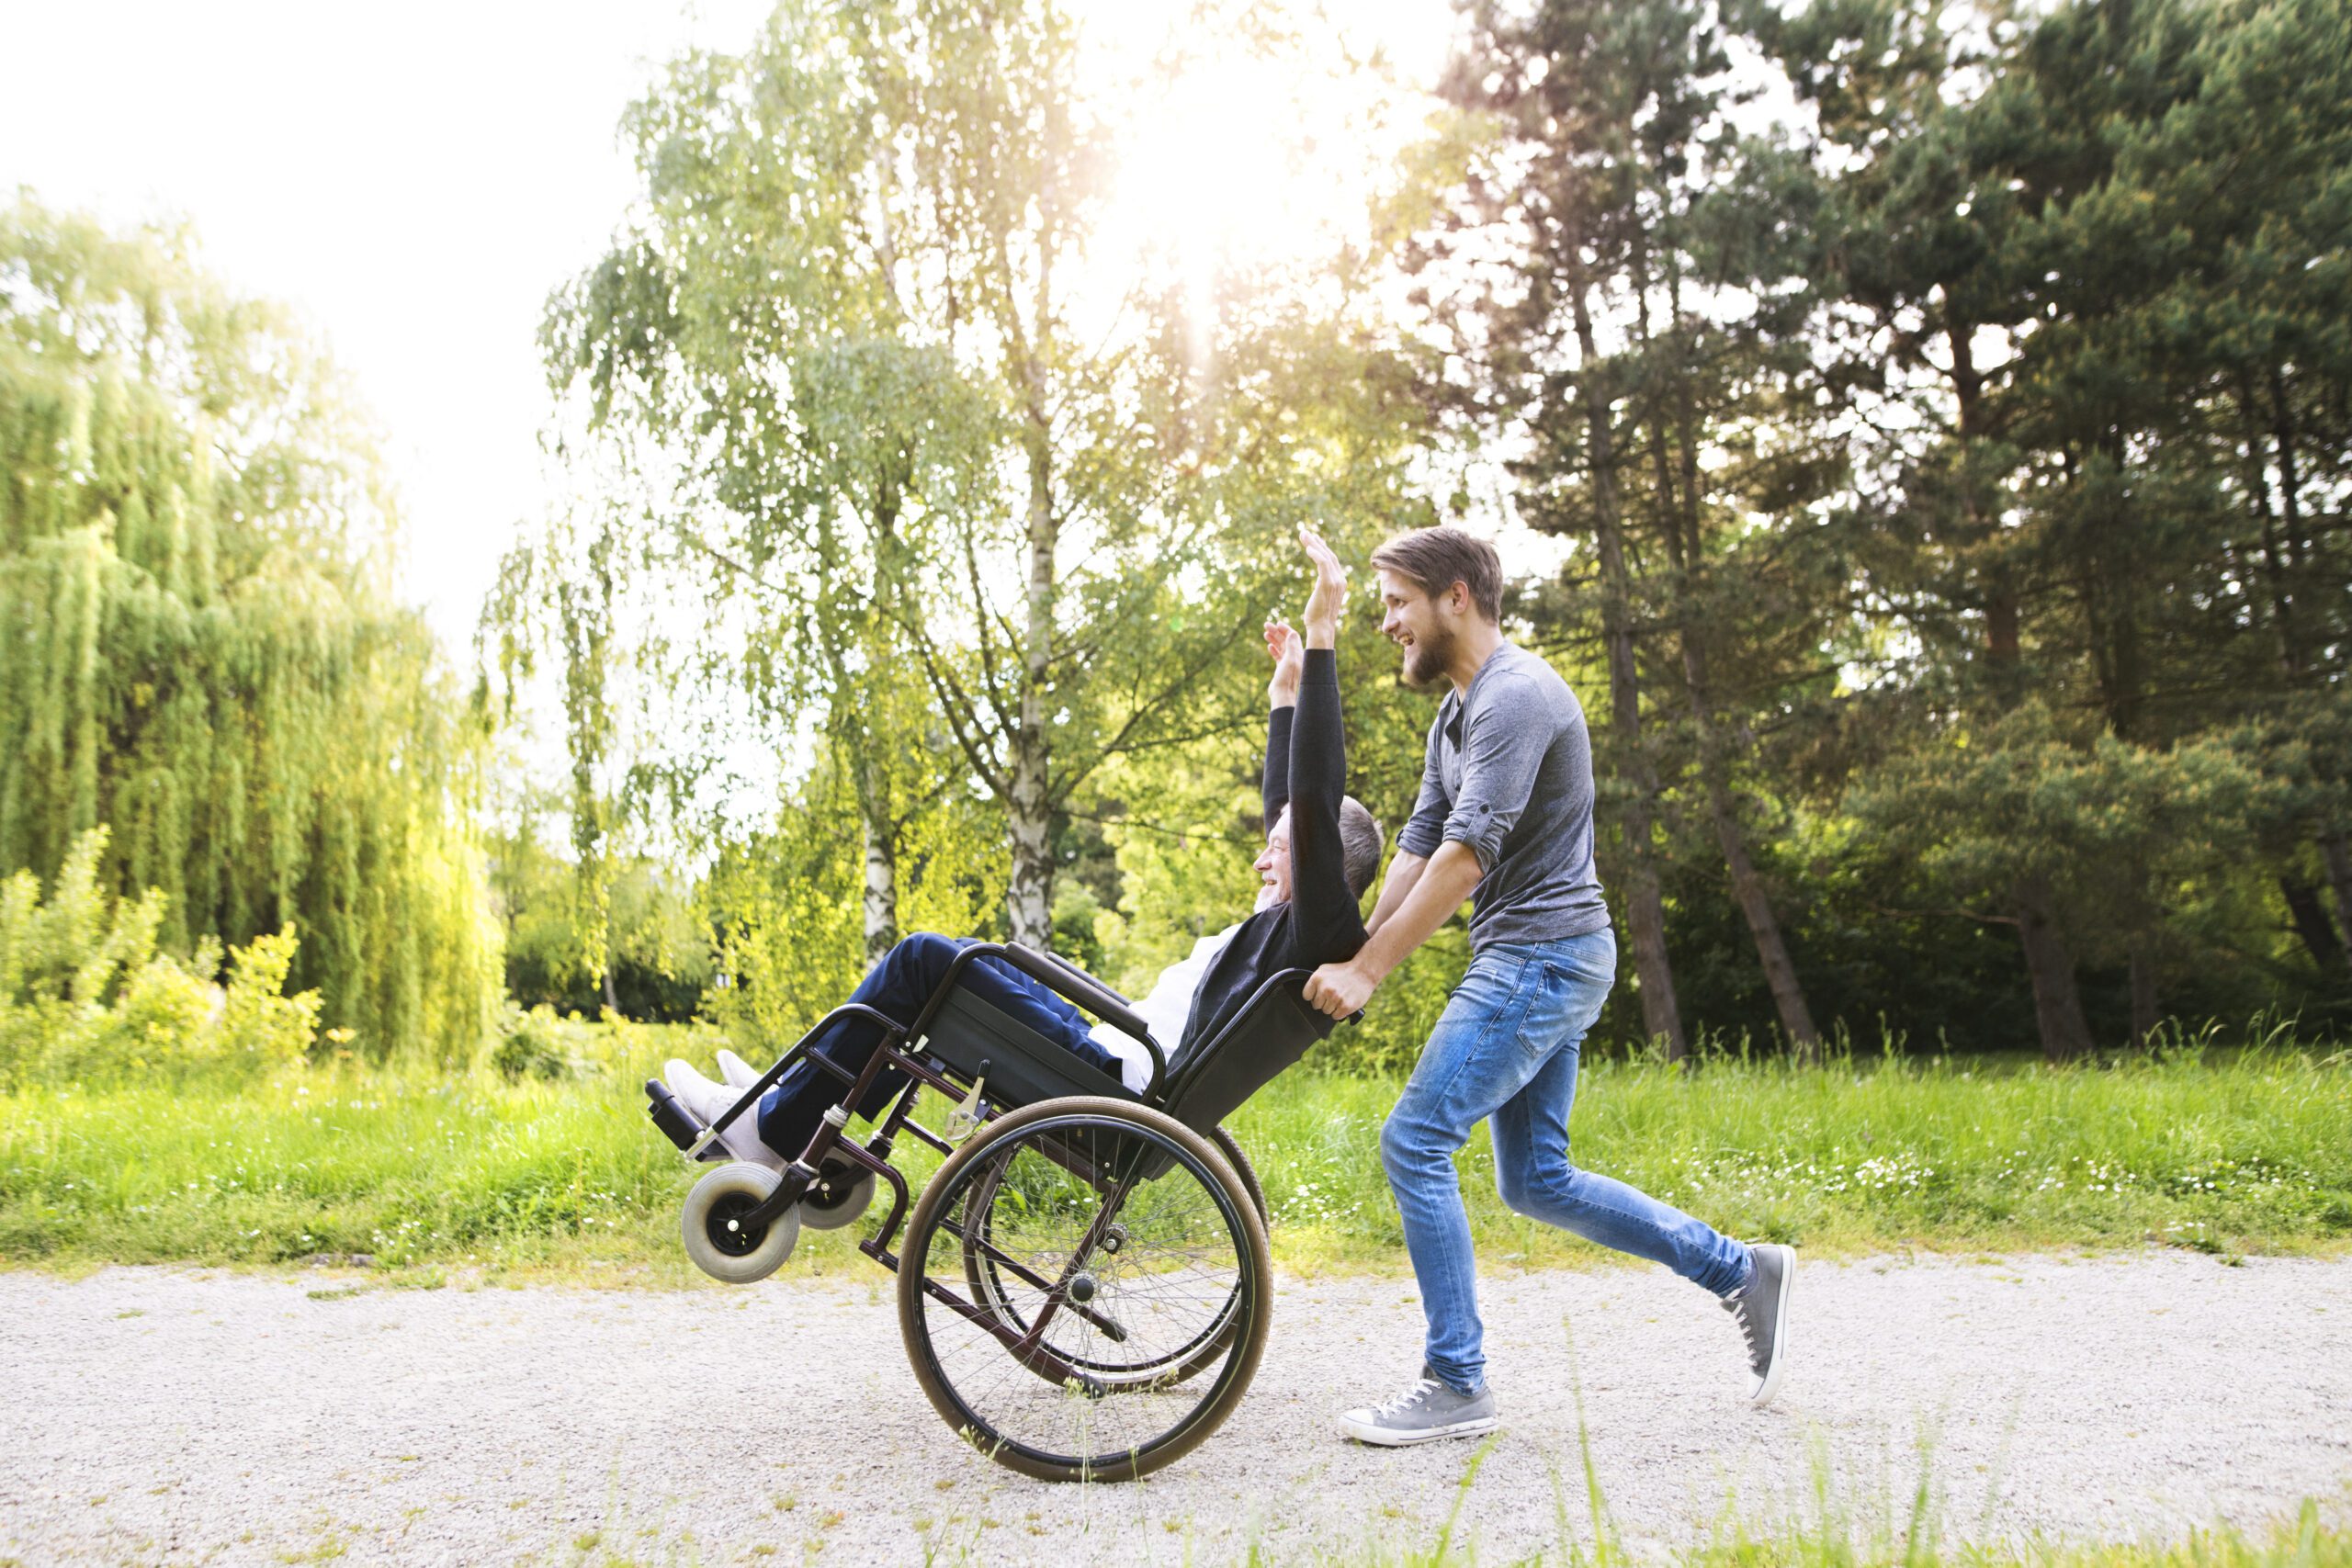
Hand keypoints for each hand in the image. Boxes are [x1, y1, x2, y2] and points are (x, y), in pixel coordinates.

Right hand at [1265, 619, 1302, 705]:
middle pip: (1286, 640)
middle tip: (1266, 625)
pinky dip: (1274, 650)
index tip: (1276, 623)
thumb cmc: (1287, 678)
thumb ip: (1292, 646)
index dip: (1285, 629)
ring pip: (1281, 647)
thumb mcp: (1290, 660)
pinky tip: (1269, 647)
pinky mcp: (1282, 669)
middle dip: (1276, 632)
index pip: (1293, 637)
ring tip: (1265, 633)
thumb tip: (1291, 632)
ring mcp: (1289, 663)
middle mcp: (1295, 657)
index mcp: (1299, 654)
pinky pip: (1279, 656)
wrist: (1282, 694)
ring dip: (1274, 639)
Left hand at [1298, 524, 1346, 647]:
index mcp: (1340, 582)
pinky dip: (1316, 554)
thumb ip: (1323, 587)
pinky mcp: (1327, 584)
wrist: (1320, 628)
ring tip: (1303, 534)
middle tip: (1304, 532)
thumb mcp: (1321, 597)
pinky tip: (1307, 547)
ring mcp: (1335, 581)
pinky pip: (1323, 564)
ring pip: (1325, 557)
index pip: (1331, 560)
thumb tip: (1319, 583)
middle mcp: (1340, 580)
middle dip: (1316, 542)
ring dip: (1313, 544)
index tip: (1312, 540)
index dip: (1321, 548)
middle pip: (1329, 555)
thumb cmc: (1317, 616)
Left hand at [1302, 958, 1378, 1017]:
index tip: (1319, 994)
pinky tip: (1344, 1002)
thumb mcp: (1325, 969)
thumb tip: (1308, 993)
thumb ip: (1315, 980)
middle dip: (1323, 1002)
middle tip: (1333, 995)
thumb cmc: (1343, 971)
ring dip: (1332, 1007)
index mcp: (1317, 978)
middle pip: (1316, 1005)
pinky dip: (1340, 1012)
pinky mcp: (1345, 1007)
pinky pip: (1336, 1016)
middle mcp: (1325, 989)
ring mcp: (1335, 998)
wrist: (1364, 972)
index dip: (1313, 996)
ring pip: (1326, 1011)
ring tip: (1340, 997)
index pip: (1307, 996)